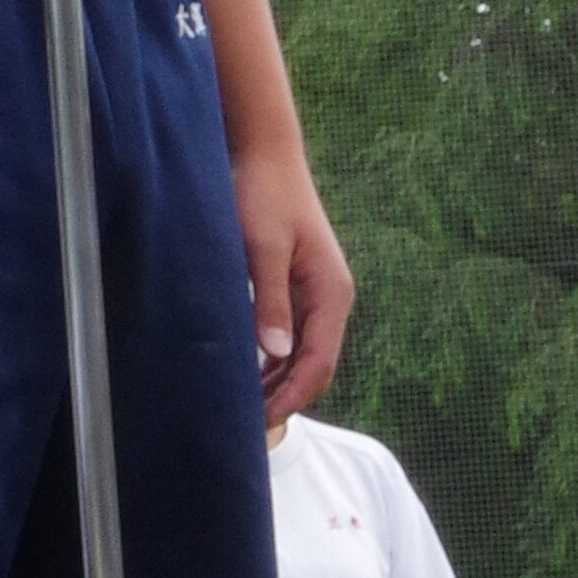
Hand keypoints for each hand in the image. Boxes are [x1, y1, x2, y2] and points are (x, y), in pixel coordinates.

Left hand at [235, 131, 352, 421]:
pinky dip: (274, 358)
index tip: (261, 421)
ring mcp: (315, 291)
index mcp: (332, 292)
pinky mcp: (297, 283)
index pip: (319, 363)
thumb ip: (270, 299)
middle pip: (315, 364)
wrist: (264, 150)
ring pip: (303, 352)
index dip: (292, 397)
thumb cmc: (263, 192)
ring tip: (245, 408)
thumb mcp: (263, 246)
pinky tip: (250, 371)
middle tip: (248, 426)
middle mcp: (331, 297)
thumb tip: (277, 354)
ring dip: (279, 381)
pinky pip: (292, 334)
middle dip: (287, 397)